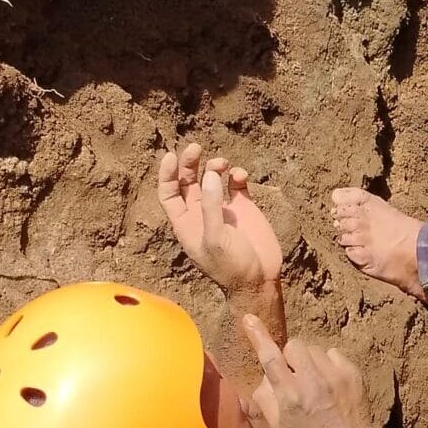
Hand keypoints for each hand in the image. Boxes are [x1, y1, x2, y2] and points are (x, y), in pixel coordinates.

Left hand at [158, 143, 282, 290]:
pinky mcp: (244, 207)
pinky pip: (236, 184)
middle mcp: (202, 212)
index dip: (167, 174)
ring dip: (214, 166)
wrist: (260, 279)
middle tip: (196, 147)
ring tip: (222, 163)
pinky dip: (237, 175)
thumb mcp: (215, 238)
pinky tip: (240, 175)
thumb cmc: (231, 266)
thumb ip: (211, 206)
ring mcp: (223, 209)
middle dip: (190, 163)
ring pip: (212, 178)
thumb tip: (210, 175)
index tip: (171, 156)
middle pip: (189, 181)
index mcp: (186, 222)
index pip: (169, 193)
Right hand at [241, 315, 377, 427]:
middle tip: (295, 375)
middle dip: (290, 357)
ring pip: (313, 348)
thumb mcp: (278, 426)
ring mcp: (333, 374)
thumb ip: (265, 398)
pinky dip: (328, 363)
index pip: (270, 358)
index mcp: (289, 395)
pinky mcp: (351, 371)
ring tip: (315, 381)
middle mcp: (311, 380)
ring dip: (309, 360)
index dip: (258, 336)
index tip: (249, 318)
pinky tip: (330, 381)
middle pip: (293, 346)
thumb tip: (265, 375)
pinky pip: (332, 353)